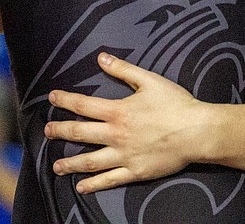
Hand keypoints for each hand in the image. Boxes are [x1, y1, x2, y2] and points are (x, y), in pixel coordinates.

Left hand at [45, 53, 208, 192]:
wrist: (197, 131)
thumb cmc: (176, 104)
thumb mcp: (150, 80)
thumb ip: (123, 70)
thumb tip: (101, 57)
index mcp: (118, 111)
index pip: (83, 104)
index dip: (65, 100)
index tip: (52, 98)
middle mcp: (116, 135)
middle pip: (80, 133)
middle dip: (60, 131)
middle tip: (47, 131)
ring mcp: (124, 156)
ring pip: (89, 161)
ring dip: (70, 163)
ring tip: (56, 166)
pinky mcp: (135, 171)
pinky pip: (109, 180)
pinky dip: (93, 185)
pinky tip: (81, 187)